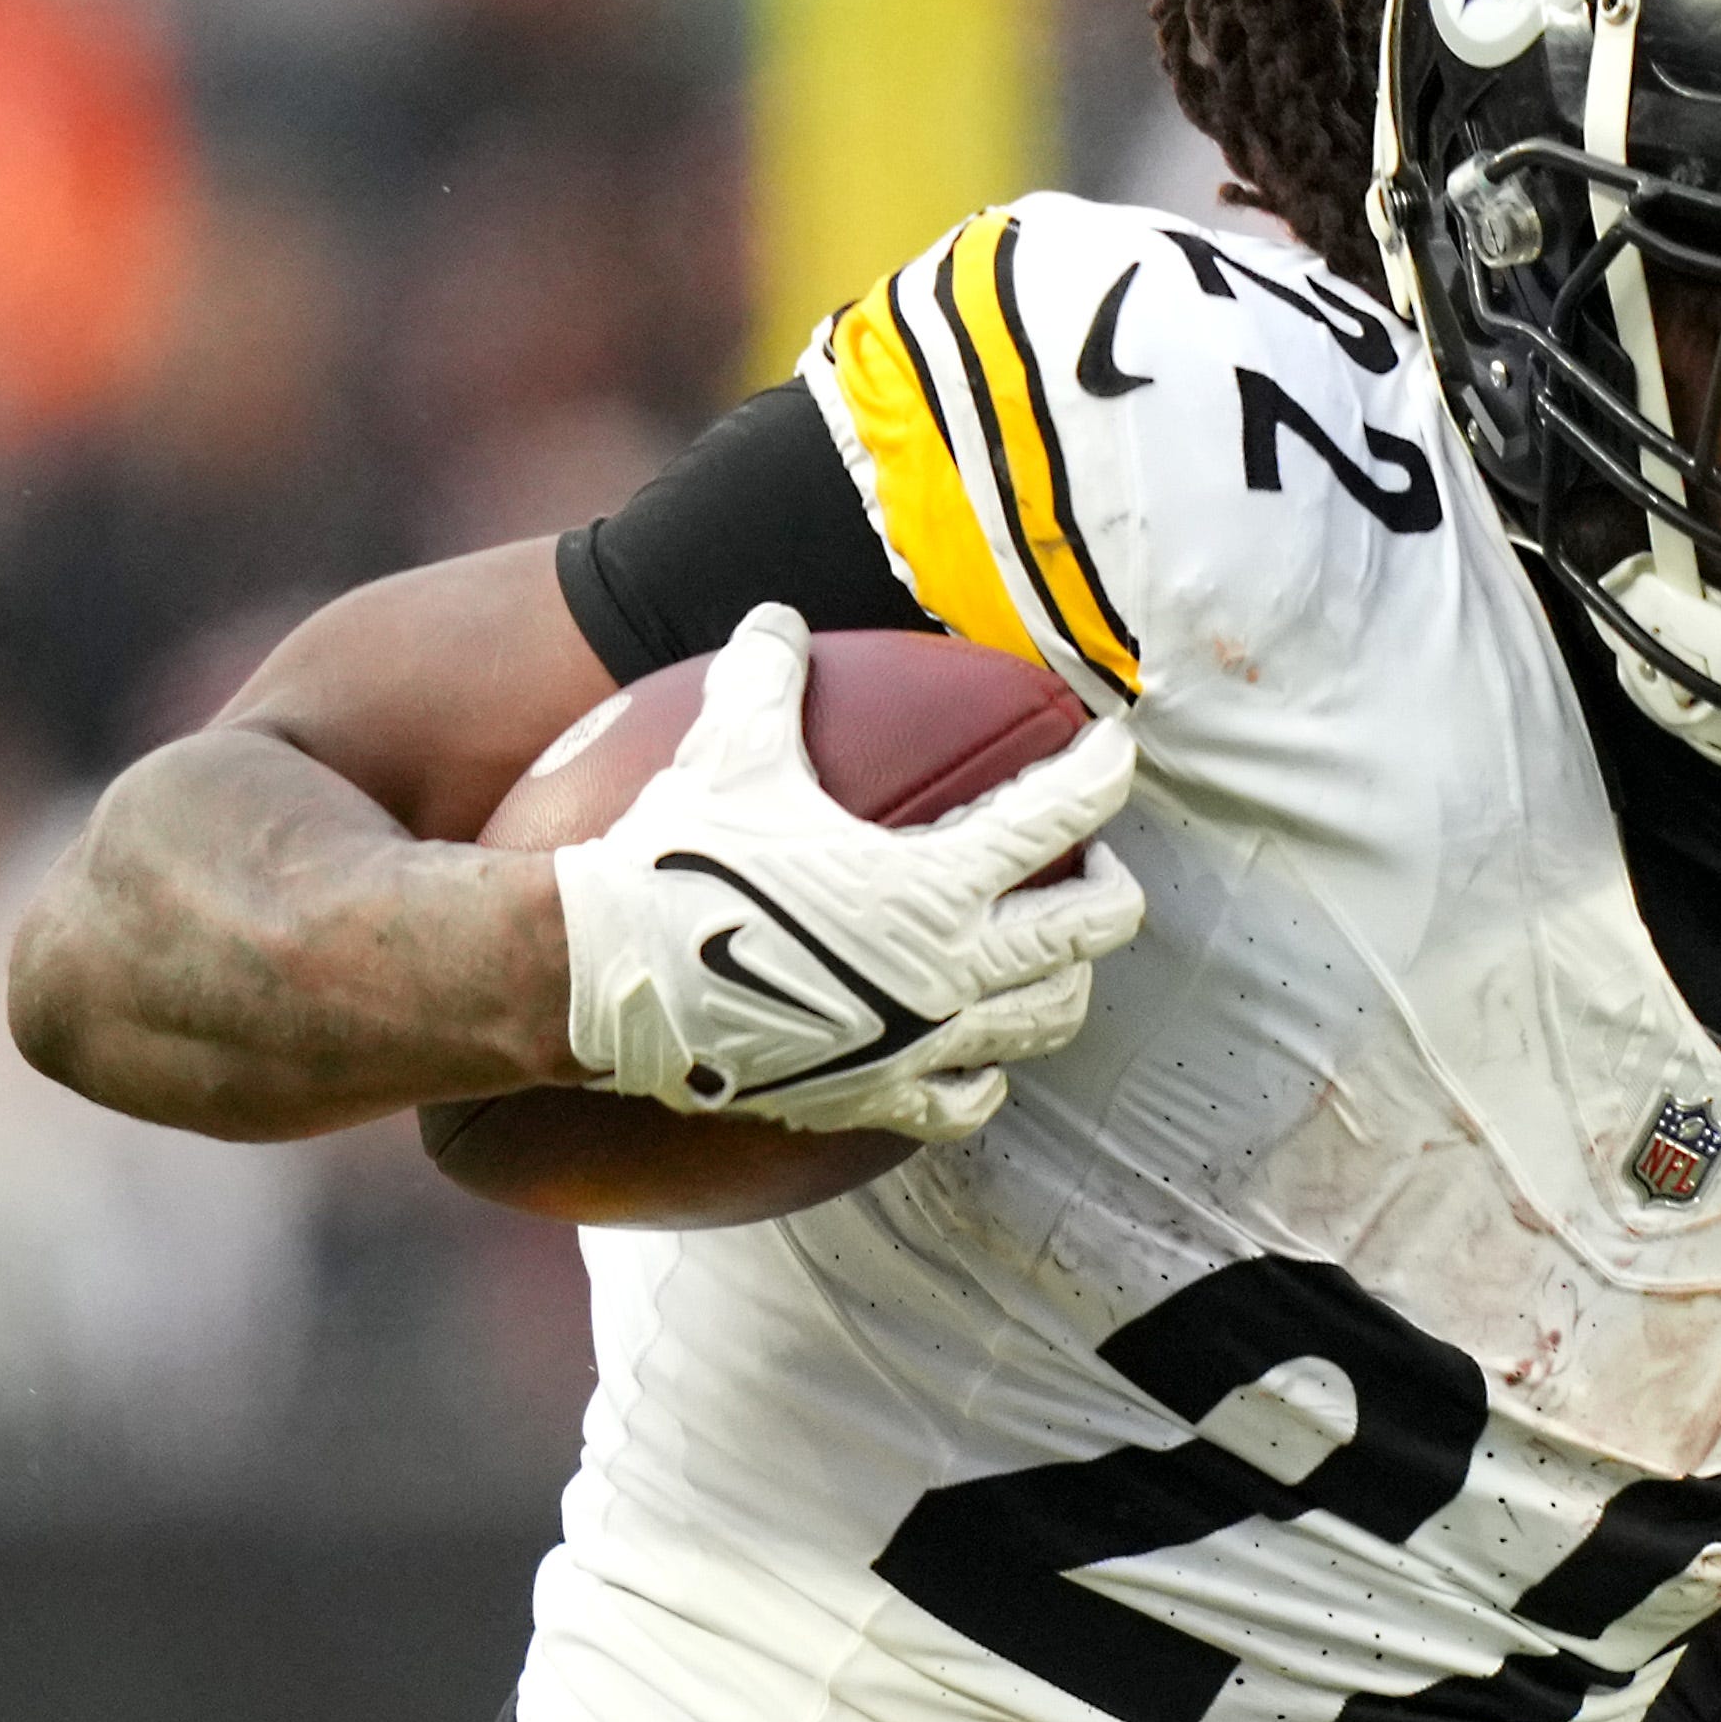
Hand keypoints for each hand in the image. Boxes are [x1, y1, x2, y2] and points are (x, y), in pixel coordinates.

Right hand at [551, 605, 1145, 1142]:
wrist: (605, 979)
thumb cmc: (676, 862)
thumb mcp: (728, 752)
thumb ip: (766, 677)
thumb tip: (778, 618)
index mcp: (932, 881)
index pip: (1058, 816)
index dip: (1103, 772)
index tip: (1115, 749)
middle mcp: (949, 969)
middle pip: (1089, 929)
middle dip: (1113, 888)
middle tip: (1097, 861)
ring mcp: (922, 1041)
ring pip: (1048, 1019)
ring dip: (1067, 980)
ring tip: (1054, 952)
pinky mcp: (878, 1094)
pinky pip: (966, 1103)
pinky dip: (986, 1079)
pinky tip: (979, 1057)